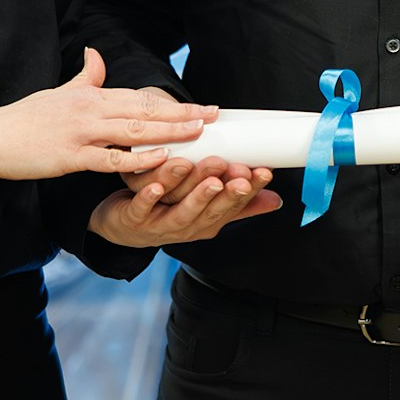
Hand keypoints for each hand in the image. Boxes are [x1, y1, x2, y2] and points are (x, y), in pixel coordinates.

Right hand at [0, 48, 219, 179]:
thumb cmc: (24, 118)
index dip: (173, 103)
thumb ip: (84, 76)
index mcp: (91, 94)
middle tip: (214, 116)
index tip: (202, 107)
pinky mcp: (71, 157)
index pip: (140, 97)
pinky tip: (161, 158)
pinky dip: (139, 159)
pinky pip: (112, 158)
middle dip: (183, 113)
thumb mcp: (58, 92)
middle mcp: (91, 109)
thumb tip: (97, 54)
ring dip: (169, 131)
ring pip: (135, 130)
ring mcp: (82, 132)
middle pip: (145, 109)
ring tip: (199, 133)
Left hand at [87, 162, 281, 245]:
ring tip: (207, 173)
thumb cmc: (169, 212)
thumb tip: (275, 200)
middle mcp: (188, 226)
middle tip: (240, 175)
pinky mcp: (135, 219)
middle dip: (226, 193)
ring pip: (181, 210)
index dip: (250, 190)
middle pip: (211, 210)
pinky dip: (149, 198)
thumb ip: (238, 204)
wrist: (124, 228)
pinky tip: (156, 186)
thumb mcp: (207, 209)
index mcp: (208, 222)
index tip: (264, 172)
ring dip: (195, 193)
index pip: (233, 205)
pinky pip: (142, 208)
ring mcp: (161, 225)